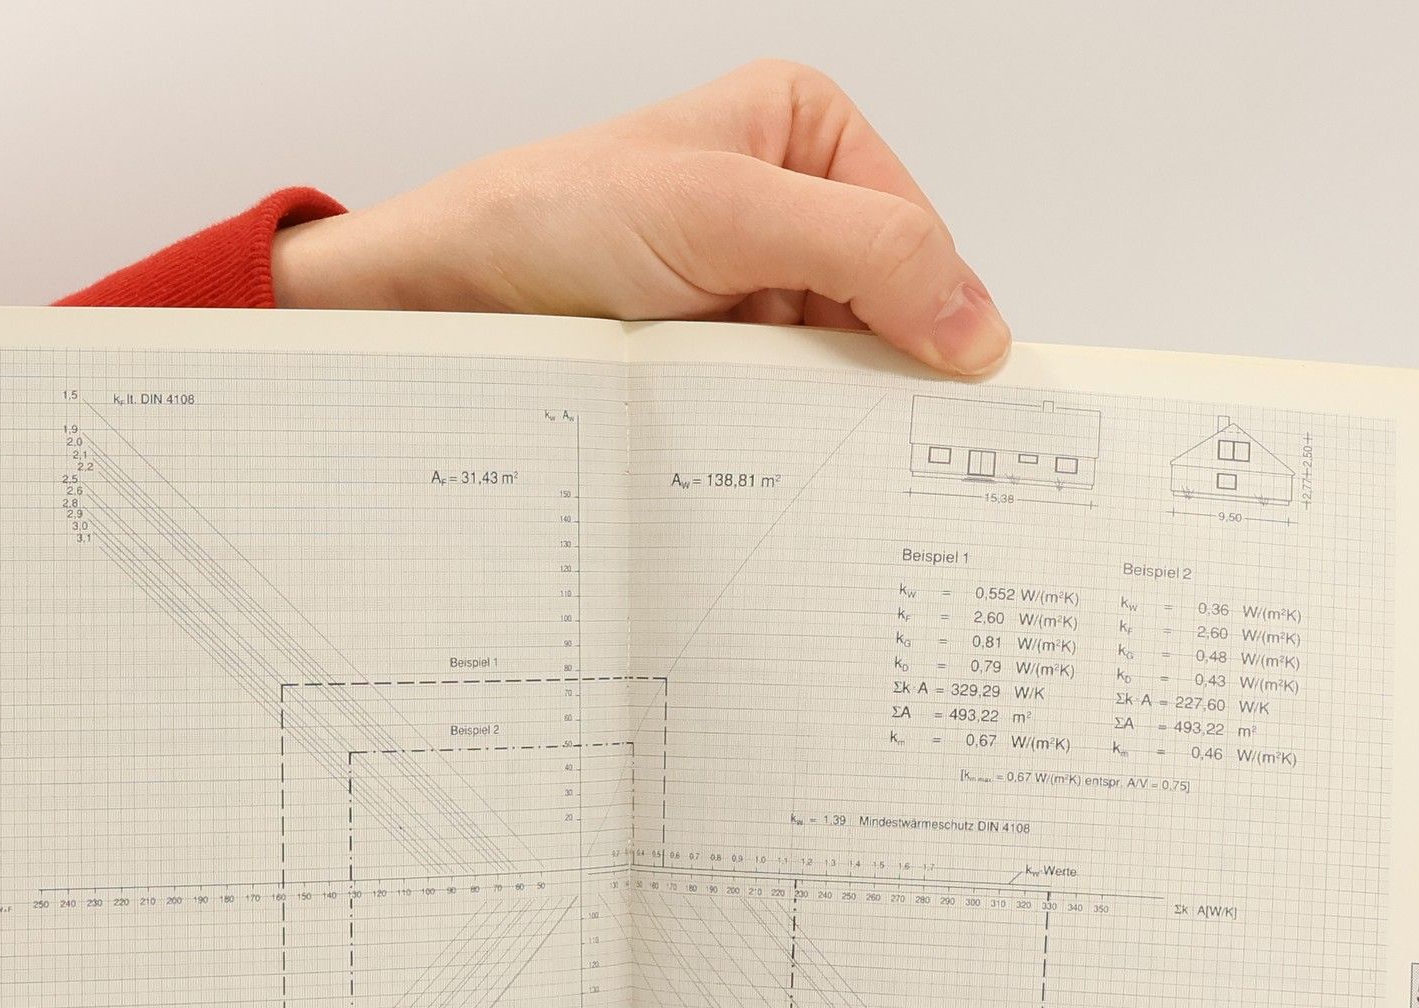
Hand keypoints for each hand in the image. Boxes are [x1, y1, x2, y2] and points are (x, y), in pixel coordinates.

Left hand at [273, 60, 1010, 375]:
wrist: (444, 301)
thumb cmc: (550, 223)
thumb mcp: (723, 214)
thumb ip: (863, 250)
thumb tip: (974, 321)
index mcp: (807, 135)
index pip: (920, 237)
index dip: (938, 317)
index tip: (953, 402)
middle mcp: (789, 209)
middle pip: (886, 311)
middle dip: (876, 374)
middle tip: (881, 445)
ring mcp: (753, 294)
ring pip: (836, 373)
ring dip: (821, 417)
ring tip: (795, 445)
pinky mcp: (718, 363)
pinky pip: (783, 412)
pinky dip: (781, 441)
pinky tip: (767, 461)